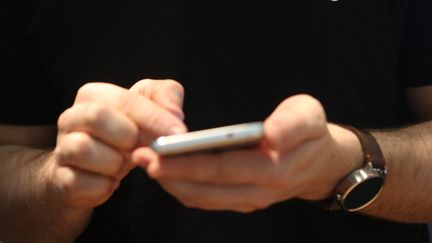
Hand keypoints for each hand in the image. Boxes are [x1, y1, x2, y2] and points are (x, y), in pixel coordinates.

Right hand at [48, 80, 185, 208]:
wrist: (92, 168)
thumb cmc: (124, 132)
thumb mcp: (148, 107)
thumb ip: (165, 97)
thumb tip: (175, 113)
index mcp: (93, 95)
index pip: (125, 99)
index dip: (154, 116)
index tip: (179, 132)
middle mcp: (71, 118)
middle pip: (98, 117)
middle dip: (131, 135)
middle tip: (150, 149)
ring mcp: (62, 148)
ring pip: (85, 149)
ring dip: (116, 162)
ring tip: (126, 164)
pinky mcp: (62, 178)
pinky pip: (83, 182)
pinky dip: (105, 186)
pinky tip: (112, 181)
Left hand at [132, 95, 362, 212]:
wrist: (322, 163)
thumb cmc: (312, 132)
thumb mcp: (311, 116)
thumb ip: (294, 124)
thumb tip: (271, 136)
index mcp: (273, 169)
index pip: (221, 169)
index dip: (186, 164)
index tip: (156, 155)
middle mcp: (258, 191)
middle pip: (204, 188)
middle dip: (168, 174)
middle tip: (136, 157)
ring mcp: (250, 199)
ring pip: (202, 198)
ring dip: (172, 184)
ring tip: (146, 164)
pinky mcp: (243, 199)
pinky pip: (208, 199)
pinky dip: (184, 188)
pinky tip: (168, 173)